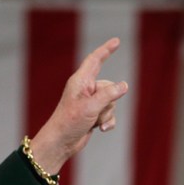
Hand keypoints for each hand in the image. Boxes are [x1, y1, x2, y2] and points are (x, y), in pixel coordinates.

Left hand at [29, 37, 128, 174]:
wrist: (60, 143)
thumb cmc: (69, 122)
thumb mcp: (91, 106)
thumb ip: (109, 94)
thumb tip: (124, 86)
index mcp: (80, 82)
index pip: (94, 60)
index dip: (106, 50)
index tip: (116, 41)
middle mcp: (84, 90)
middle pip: (110, 86)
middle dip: (108, 101)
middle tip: (92, 112)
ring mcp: (89, 103)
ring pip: (111, 102)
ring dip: (106, 114)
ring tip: (91, 121)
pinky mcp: (92, 115)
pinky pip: (110, 114)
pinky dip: (107, 121)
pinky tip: (99, 129)